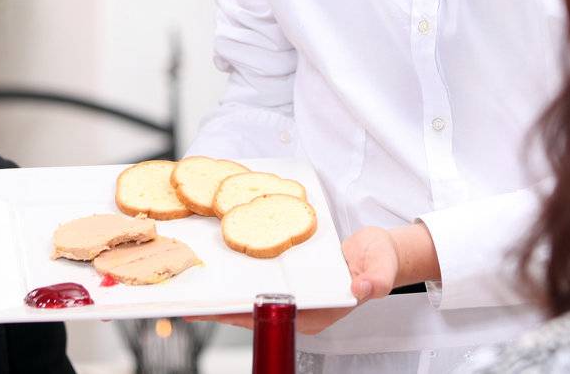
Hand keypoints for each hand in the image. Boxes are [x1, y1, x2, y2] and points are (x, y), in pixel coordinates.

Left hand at [185, 227, 400, 333]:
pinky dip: (237, 278)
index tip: (214, 310)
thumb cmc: (379, 260)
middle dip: (221, 307)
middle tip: (188, 300)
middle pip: (253, 311)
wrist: (378, 251)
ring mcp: (292, 296)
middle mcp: (299, 308)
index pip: (273, 317)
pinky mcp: (287, 280)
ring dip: (224, 294)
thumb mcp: (380, 268)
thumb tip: (361, 288)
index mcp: (317, 313)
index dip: (242, 314)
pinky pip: (257, 283)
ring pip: (251, 299)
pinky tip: (217, 267)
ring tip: (192, 287)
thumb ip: (373, 280)